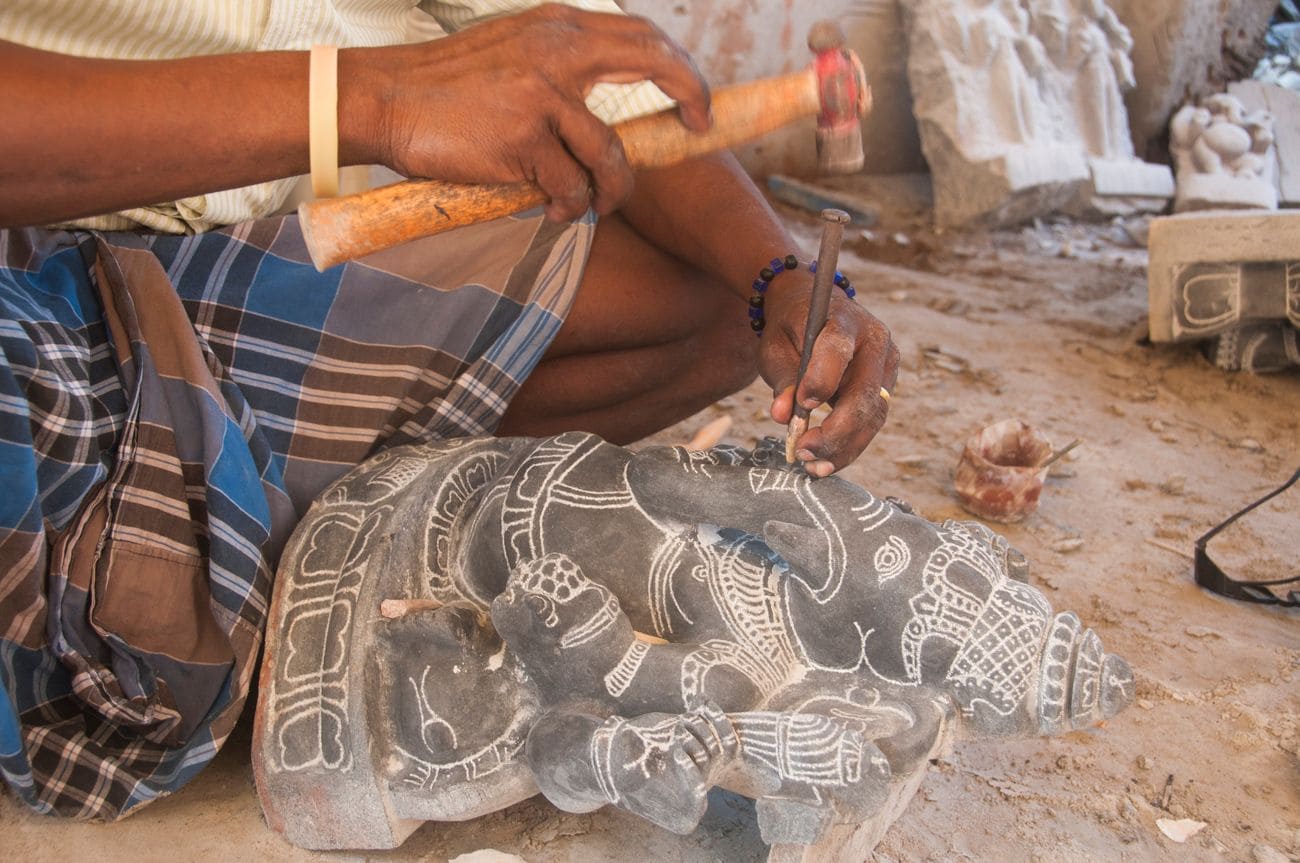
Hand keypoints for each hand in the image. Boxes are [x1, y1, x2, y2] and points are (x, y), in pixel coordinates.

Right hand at [358, 5, 711, 221]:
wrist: (385, 99)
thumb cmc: (447, 87)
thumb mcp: (511, 52)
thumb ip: (560, 66)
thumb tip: (604, 105)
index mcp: (556, 27)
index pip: (640, 35)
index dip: (680, 66)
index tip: (694, 100)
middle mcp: (556, 51)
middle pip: (652, 62)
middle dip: (689, 95)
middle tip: (695, 129)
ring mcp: (541, 94)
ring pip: (611, 154)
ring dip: (612, 190)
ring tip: (592, 205)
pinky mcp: (523, 138)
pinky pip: (571, 186)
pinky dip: (569, 206)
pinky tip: (554, 210)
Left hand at [763, 279, 899, 476]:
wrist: (816, 310)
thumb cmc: (792, 328)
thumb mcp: (776, 347)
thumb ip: (783, 379)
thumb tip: (782, 416)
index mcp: (843, 320)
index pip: (837, 350)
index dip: (821, 380)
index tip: (801, 406)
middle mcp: (874, 341)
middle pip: (864, 394)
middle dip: (835, 431)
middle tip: (804, 452)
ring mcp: (886, 365)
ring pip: (873, 416)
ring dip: (844, 447)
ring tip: (813, 467)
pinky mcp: (886, 387)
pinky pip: (872, 423)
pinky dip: (849, 446)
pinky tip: (825, 463)